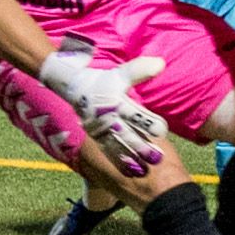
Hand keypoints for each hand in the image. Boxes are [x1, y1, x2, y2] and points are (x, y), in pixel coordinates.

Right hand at [41, 38, 168, 176]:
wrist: (72, 86)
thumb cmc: (102, 80)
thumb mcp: (120, 74)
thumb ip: (139, 70)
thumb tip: (161, 64)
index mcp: (115, 101)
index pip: (133, 113)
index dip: (147, 122)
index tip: (162, 131)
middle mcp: (108, 117)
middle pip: (126, 134)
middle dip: (140, 146)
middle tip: (156, 158)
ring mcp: (100, 128)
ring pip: (117, 145)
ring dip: (130, 157)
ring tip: (145, 169)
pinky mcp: (96, 136)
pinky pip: (107, 150)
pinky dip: (117, 160)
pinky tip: (129, 170)